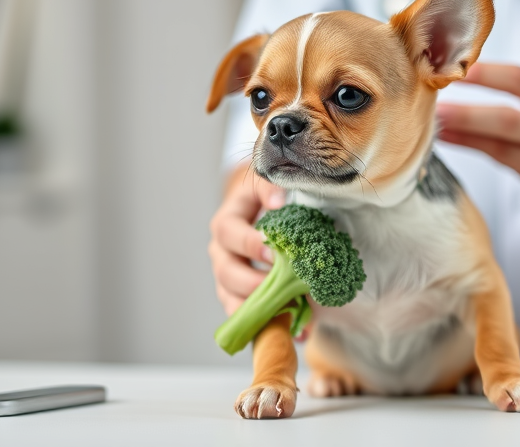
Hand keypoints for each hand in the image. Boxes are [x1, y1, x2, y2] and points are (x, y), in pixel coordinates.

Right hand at [209, 166, 285, 314]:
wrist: (259, 211)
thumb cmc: (265, 199)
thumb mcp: (265, 186)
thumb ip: (270, 188)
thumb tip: (278, 200)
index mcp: (226, 223)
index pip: (229, 232)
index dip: (249, 242)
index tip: (273, 249)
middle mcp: (222, 253)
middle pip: (226, 272)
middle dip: (253, 281)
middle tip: (278, 285)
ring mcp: (228, 279)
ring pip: (232, 300)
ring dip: (258, 309)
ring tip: (287, 314)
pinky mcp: (240, 298)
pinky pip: (248, 317)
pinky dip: (271, 326)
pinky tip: (297, 332)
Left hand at [436, 63, 519, 223]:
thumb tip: (461, 86)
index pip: (519, 73)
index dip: (483, 68)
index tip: (448, 63)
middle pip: (517, 92)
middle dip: (475, 87)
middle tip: (436, 86)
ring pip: (510, 128)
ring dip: (469, 121)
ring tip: (438, 118)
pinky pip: (508, 158)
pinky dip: (476, 147)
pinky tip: (452, 141)